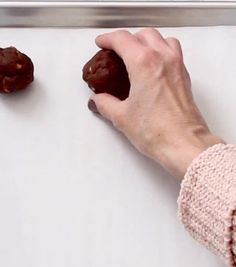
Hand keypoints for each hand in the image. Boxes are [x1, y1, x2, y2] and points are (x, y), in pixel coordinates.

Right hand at [88, 29, 222, 178]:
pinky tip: (153, 68)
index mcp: (144, 63)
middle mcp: (163, 59)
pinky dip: (161, 52)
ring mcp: (177, 66)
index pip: (122, 39)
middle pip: (143, 35)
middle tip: (115, 51)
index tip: (102, 43)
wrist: (184, 144)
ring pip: (161, 39)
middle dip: (127, 39)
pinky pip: (173, 53)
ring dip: (147, 42)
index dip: (108, 39)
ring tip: (135, 55)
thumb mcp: (122, 118)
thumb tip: (99, 101)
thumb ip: (106, 104)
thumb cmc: (159, 132)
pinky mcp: (184, 78)